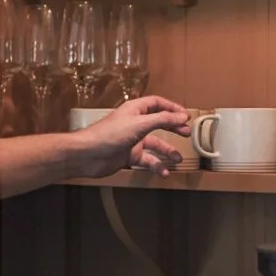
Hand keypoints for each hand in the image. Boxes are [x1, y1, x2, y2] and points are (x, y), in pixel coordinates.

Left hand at [71, 96, 190, 177]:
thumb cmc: (110, 135)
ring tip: (178, 159)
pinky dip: (156, 166)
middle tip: (187, 134)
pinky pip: (147, 160)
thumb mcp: (140, 124)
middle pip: (158, 123)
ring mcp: (132, 141)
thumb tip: (183, 116)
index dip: (171, 107)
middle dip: (173, 128)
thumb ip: (163, 120)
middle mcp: (134, 123)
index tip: (186, 115)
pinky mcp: (128, 156)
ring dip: (167, 151)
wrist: (87, 155)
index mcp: (135, 110)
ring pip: (154, 145)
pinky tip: (164, 172)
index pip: (156, 103)